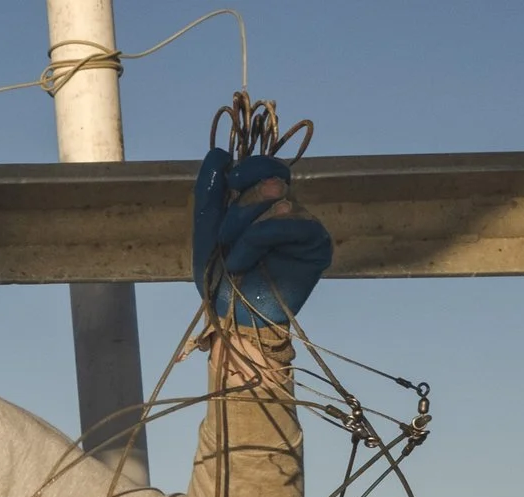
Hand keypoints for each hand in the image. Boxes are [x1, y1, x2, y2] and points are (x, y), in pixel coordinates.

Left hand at [193, 148, 332, 328]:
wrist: (231, 316)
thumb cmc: (219, 278)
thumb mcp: (206, 230)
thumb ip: (209, 193)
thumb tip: (218, 153)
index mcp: (261, 203)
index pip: (267, 166)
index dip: (251, 166)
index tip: (232, 181)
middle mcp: (286, 209)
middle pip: (270, 180)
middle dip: (239, 208)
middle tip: (226, 238)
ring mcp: (303, 225)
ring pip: (278, 201)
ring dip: (245, 232)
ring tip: (235, 261)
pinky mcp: (316, 243)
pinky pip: (291, 222)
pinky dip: (261, 238)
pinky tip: (247, 262)